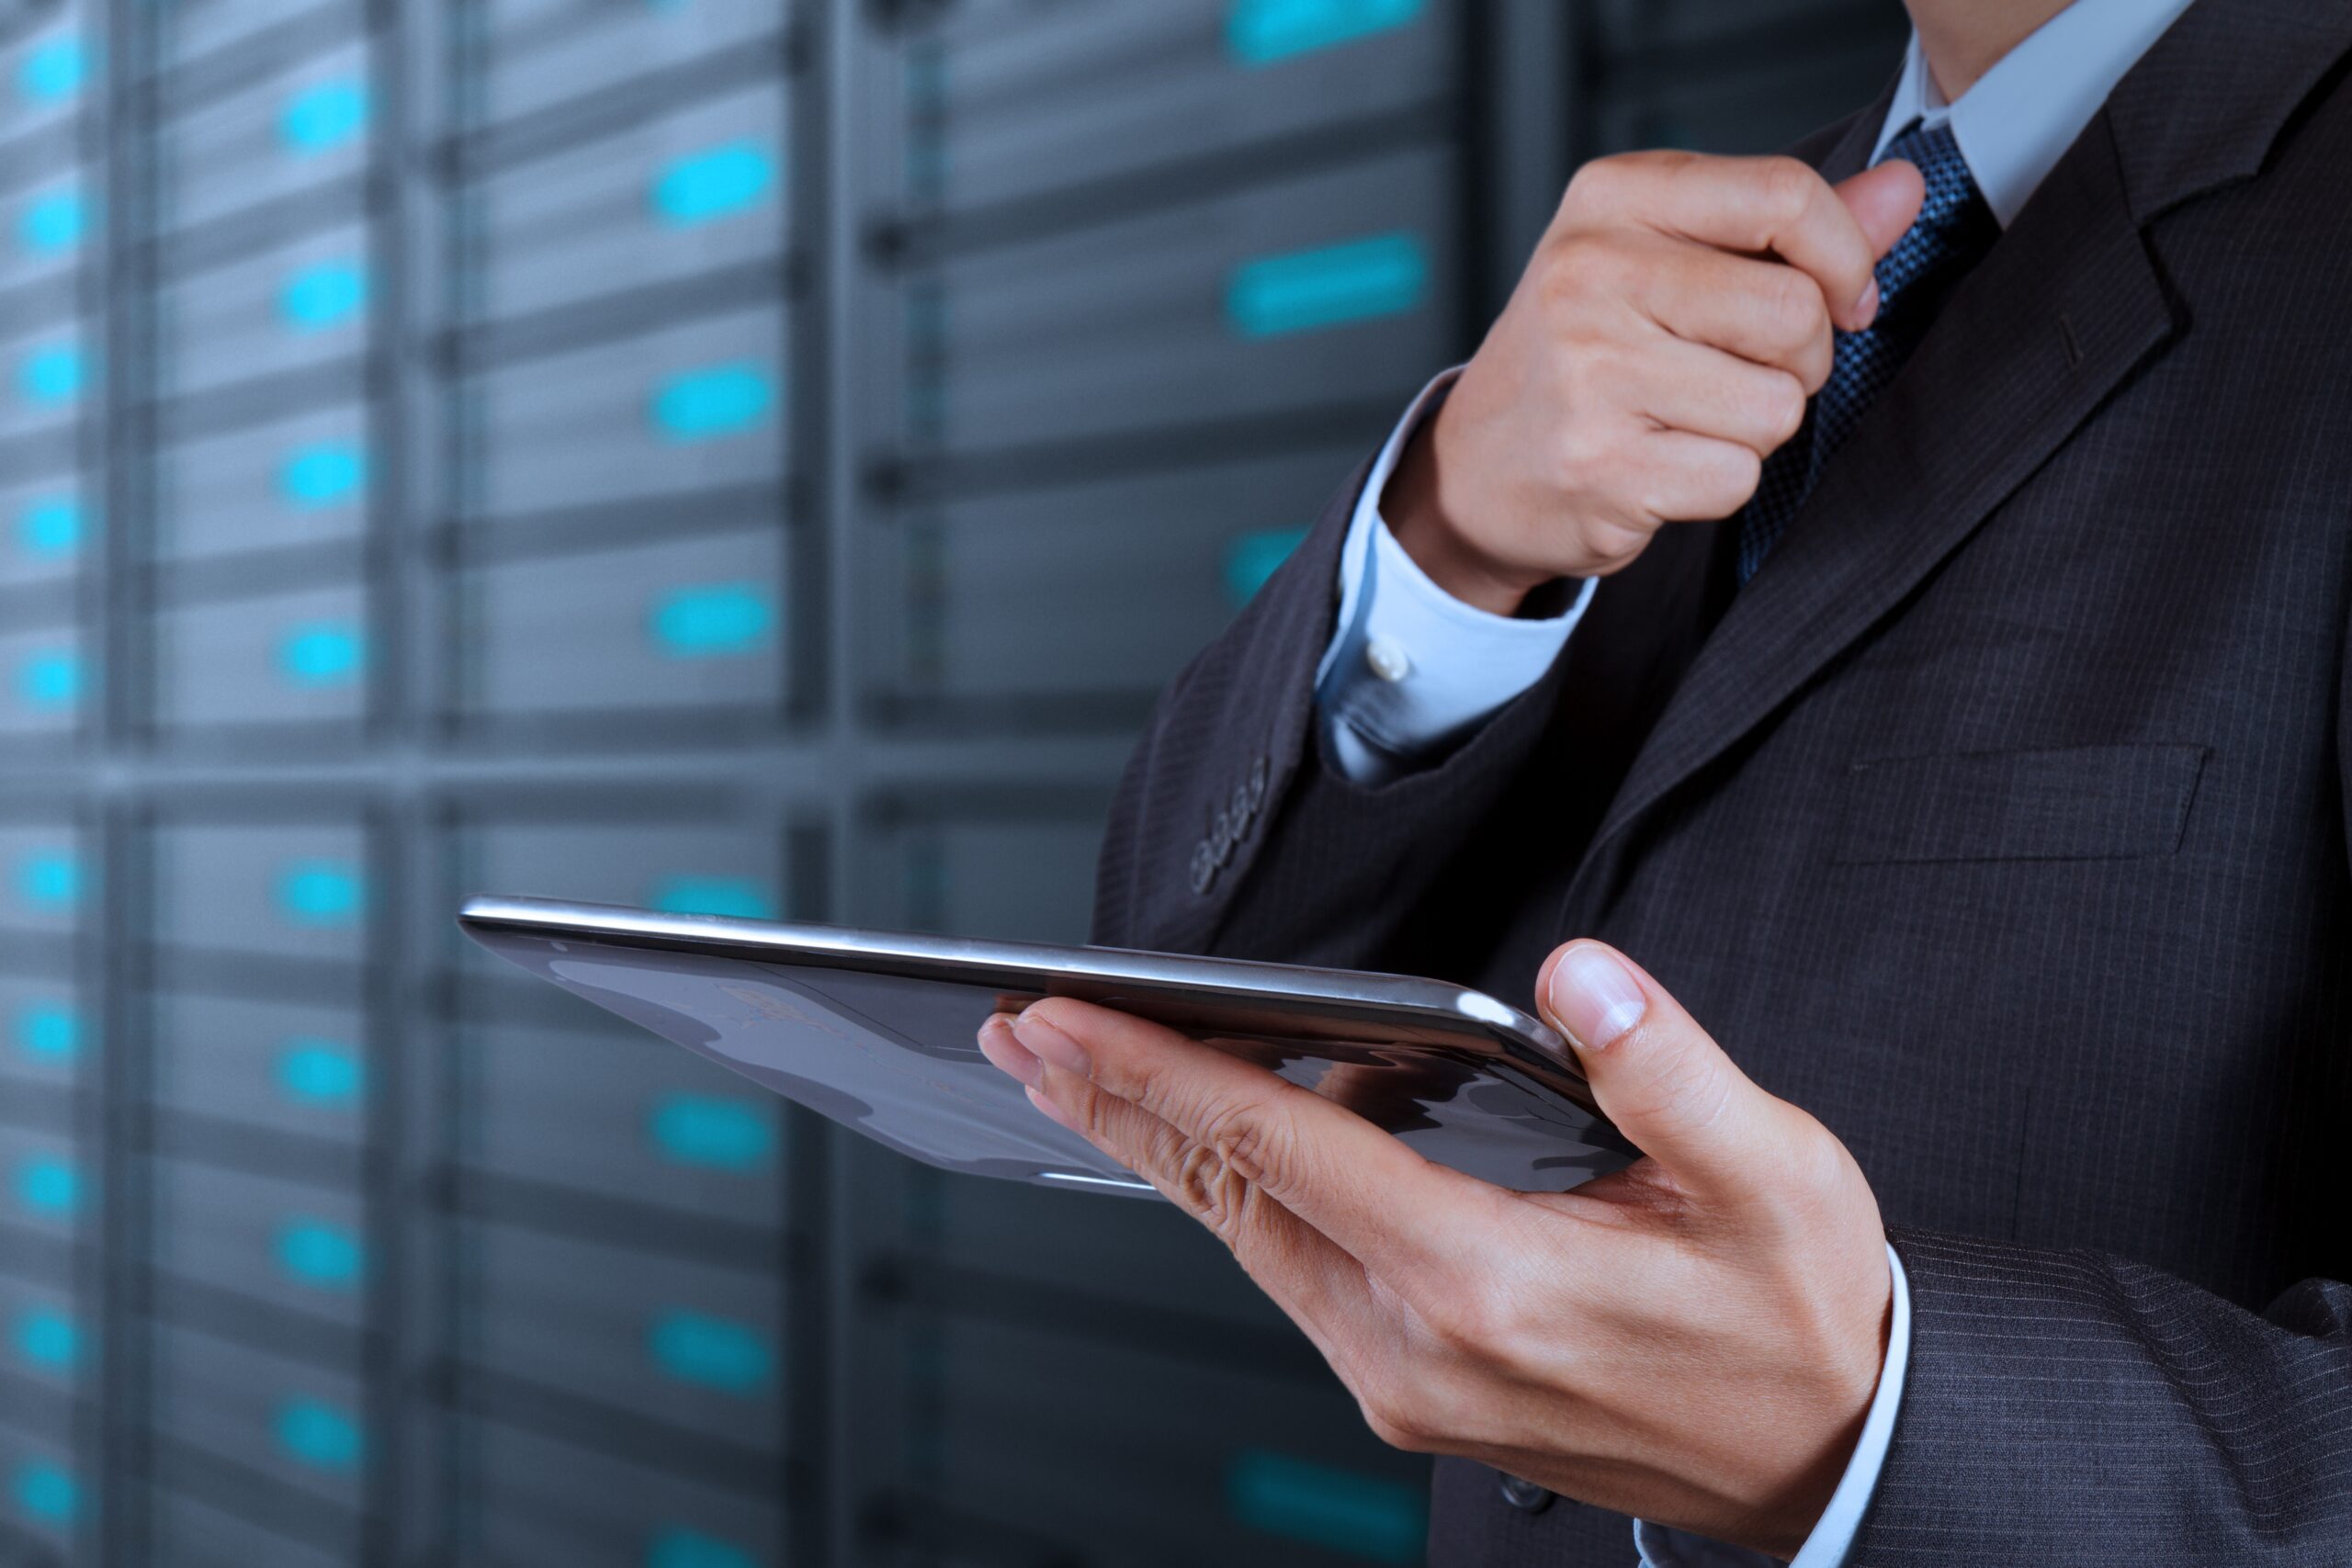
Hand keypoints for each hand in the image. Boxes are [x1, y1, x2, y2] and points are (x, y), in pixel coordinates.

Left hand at [976, 941, 1891, 1557]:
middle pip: (1226, 1199)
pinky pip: (1291, 1270)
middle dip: (1114, 1106)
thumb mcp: (1778, 1178)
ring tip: (1085, 1071)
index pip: (1281, 1151)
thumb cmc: (1795, 1317)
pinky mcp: (1410, 1387)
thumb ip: (1669, 1069)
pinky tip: (1223, 1136)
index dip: (1160, 1074)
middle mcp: (1417, 1345)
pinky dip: (1238, 1193)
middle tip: (1023, 1033)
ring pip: (1246, 1238)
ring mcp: (1403, 1380)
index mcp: (1489, 1282)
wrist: (1824, 1454)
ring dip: (1162, 1148)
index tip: (1067, 1019)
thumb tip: (1579, 978)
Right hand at [1386, 151, 1926, 613]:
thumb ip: (1790, 230)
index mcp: (1612, 198)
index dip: (1845, 258)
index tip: (1843, 298)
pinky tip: (1659, 465)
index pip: (1783, 194)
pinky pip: (1738, 476)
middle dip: (1797, 361)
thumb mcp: (1671, 260)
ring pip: (1776, 406)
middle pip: (1794, 314)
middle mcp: (1590, 272)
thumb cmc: (1587, 354)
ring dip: (1753, 429)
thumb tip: (1907, 190)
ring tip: (1682, 420)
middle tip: (1735, 373)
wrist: (1476, 467)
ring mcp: (1590, 371)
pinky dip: (1717, 483)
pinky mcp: (1601, 465)